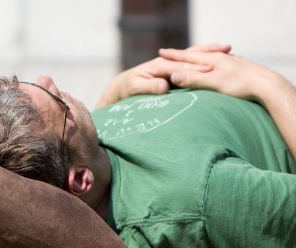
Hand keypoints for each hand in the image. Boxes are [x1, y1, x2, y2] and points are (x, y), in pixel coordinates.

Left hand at [95, 44, 230, 107]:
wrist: (123, 85)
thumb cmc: (129, 88)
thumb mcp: (136, 88)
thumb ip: (150, 87)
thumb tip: (164, 87)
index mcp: (160, 65)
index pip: (182, 66)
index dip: (196, 67)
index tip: (211, 70)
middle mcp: (168, 62)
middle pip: (192, 56)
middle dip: (210, 53)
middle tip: (230, 52)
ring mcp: (172, 65)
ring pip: (195, 57)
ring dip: (211, 54)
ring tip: (230, 51)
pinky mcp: (174, 70)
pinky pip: (193, 63)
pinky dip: (206, 61)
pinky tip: (220, 63)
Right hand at [158, 47, 280, 102]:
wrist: (266, 85)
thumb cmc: (239, 85)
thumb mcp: (213, 83)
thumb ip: (193, 78)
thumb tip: (174, 75)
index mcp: (211, 60)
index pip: (186, 56)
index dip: (173, 55)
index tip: (161, 52)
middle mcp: (219, 58)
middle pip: (196, 54)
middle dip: (182, 54)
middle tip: (170, 52)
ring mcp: (229, 63)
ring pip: (209, 58)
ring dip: (197, 57)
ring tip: (190, 56)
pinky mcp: (236, 69)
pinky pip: (219, 64)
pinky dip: (210, 64)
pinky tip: (214, 67)